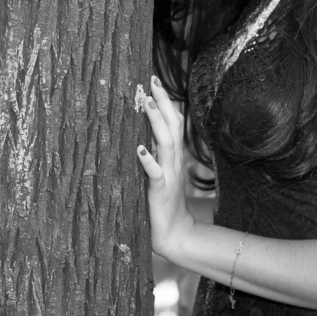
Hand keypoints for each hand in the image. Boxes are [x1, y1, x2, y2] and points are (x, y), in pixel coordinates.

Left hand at [137, 76, 194, 258]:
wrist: (176, 235)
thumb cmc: (164, 203)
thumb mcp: (161, 173)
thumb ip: (156, 154)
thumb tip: (143, 134)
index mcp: (174, 157)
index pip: (174, 123)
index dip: (166, 102)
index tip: (155, 80)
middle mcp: (174, 162)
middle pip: (173, 126)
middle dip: (163, 102)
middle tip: (153, 80)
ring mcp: (169, 175)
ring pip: (166, 143)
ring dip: (156, 122)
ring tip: (146, 103)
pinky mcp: (160, 191)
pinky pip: (155, 174)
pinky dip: (148, 161)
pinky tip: (140, 149)